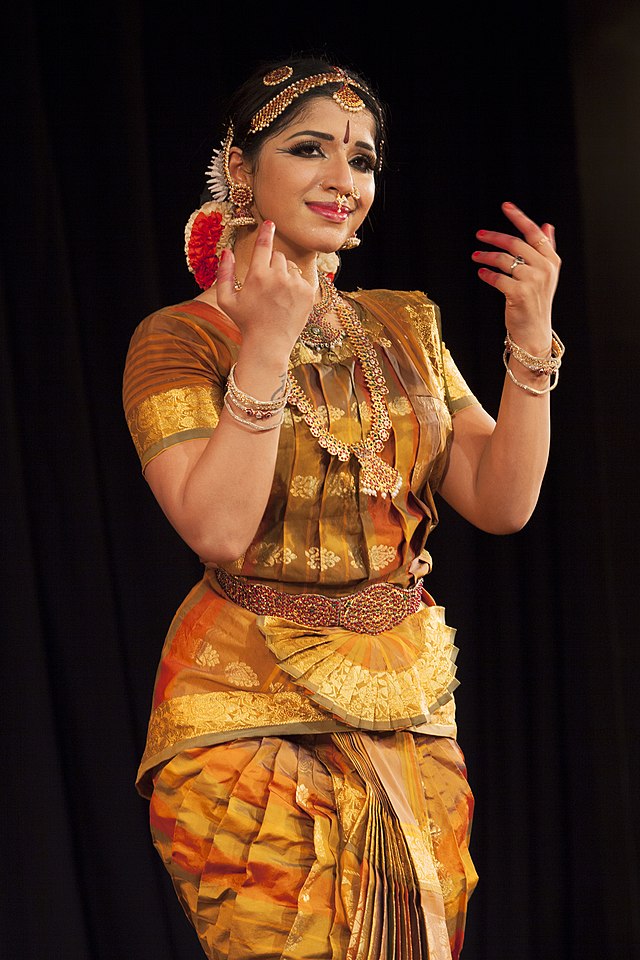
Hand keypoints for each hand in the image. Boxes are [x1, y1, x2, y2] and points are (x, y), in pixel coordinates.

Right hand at [216, 221, 314, 356]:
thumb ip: (224, 273)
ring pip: (291, 267)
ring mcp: (296, 285)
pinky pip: (302, 279)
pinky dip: (295, 286)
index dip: (266, 232)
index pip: (264, 245)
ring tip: (276, 296)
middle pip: (278, 256)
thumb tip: (227, 251)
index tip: (270, 223)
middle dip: (272, 265)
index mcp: (258, 276)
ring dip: (284, 275)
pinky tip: (287, 301)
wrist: (269, 344)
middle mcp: (278, 277)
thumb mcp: (227, 300)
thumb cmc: (245, 322)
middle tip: (266, 285)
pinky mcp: (308, 293)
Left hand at [472, 201, 560, 353]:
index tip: (505, 206)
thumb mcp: (546, 274)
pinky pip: (498, 278)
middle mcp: (544, 268)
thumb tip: (547, 225)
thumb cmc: (536, 301)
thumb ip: (546, 249)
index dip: (519, 217)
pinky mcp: (519, 294)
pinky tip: (481, 273)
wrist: (534, 331)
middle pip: (515, 243)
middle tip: (479, 234)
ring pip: (504, 259)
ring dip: (486, 255)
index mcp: (551, 260)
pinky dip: (487, 274)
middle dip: (494, 237)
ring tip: (475, 256)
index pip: (534, 233)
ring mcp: (533, 281)